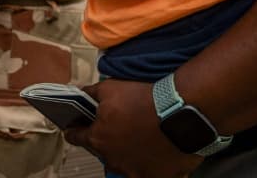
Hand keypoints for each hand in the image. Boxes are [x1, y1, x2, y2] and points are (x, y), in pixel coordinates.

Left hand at [65, 79, 202, 177]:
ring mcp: (133, 170)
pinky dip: (146, 161)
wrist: (183, 112)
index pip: (76, 137)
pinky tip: (153, 148)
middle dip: (105, 138)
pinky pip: (144, 171)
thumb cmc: (146, 100)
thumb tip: (81, 94)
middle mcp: (112, 159)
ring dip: (125, 152)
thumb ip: (90, 93)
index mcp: (97, 138)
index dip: (74, 129)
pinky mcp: (154, 177)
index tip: (73, 128)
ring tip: (138, 136)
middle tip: (117, 126)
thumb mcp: (110, 88)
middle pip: (101, 150)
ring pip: (122, 162)